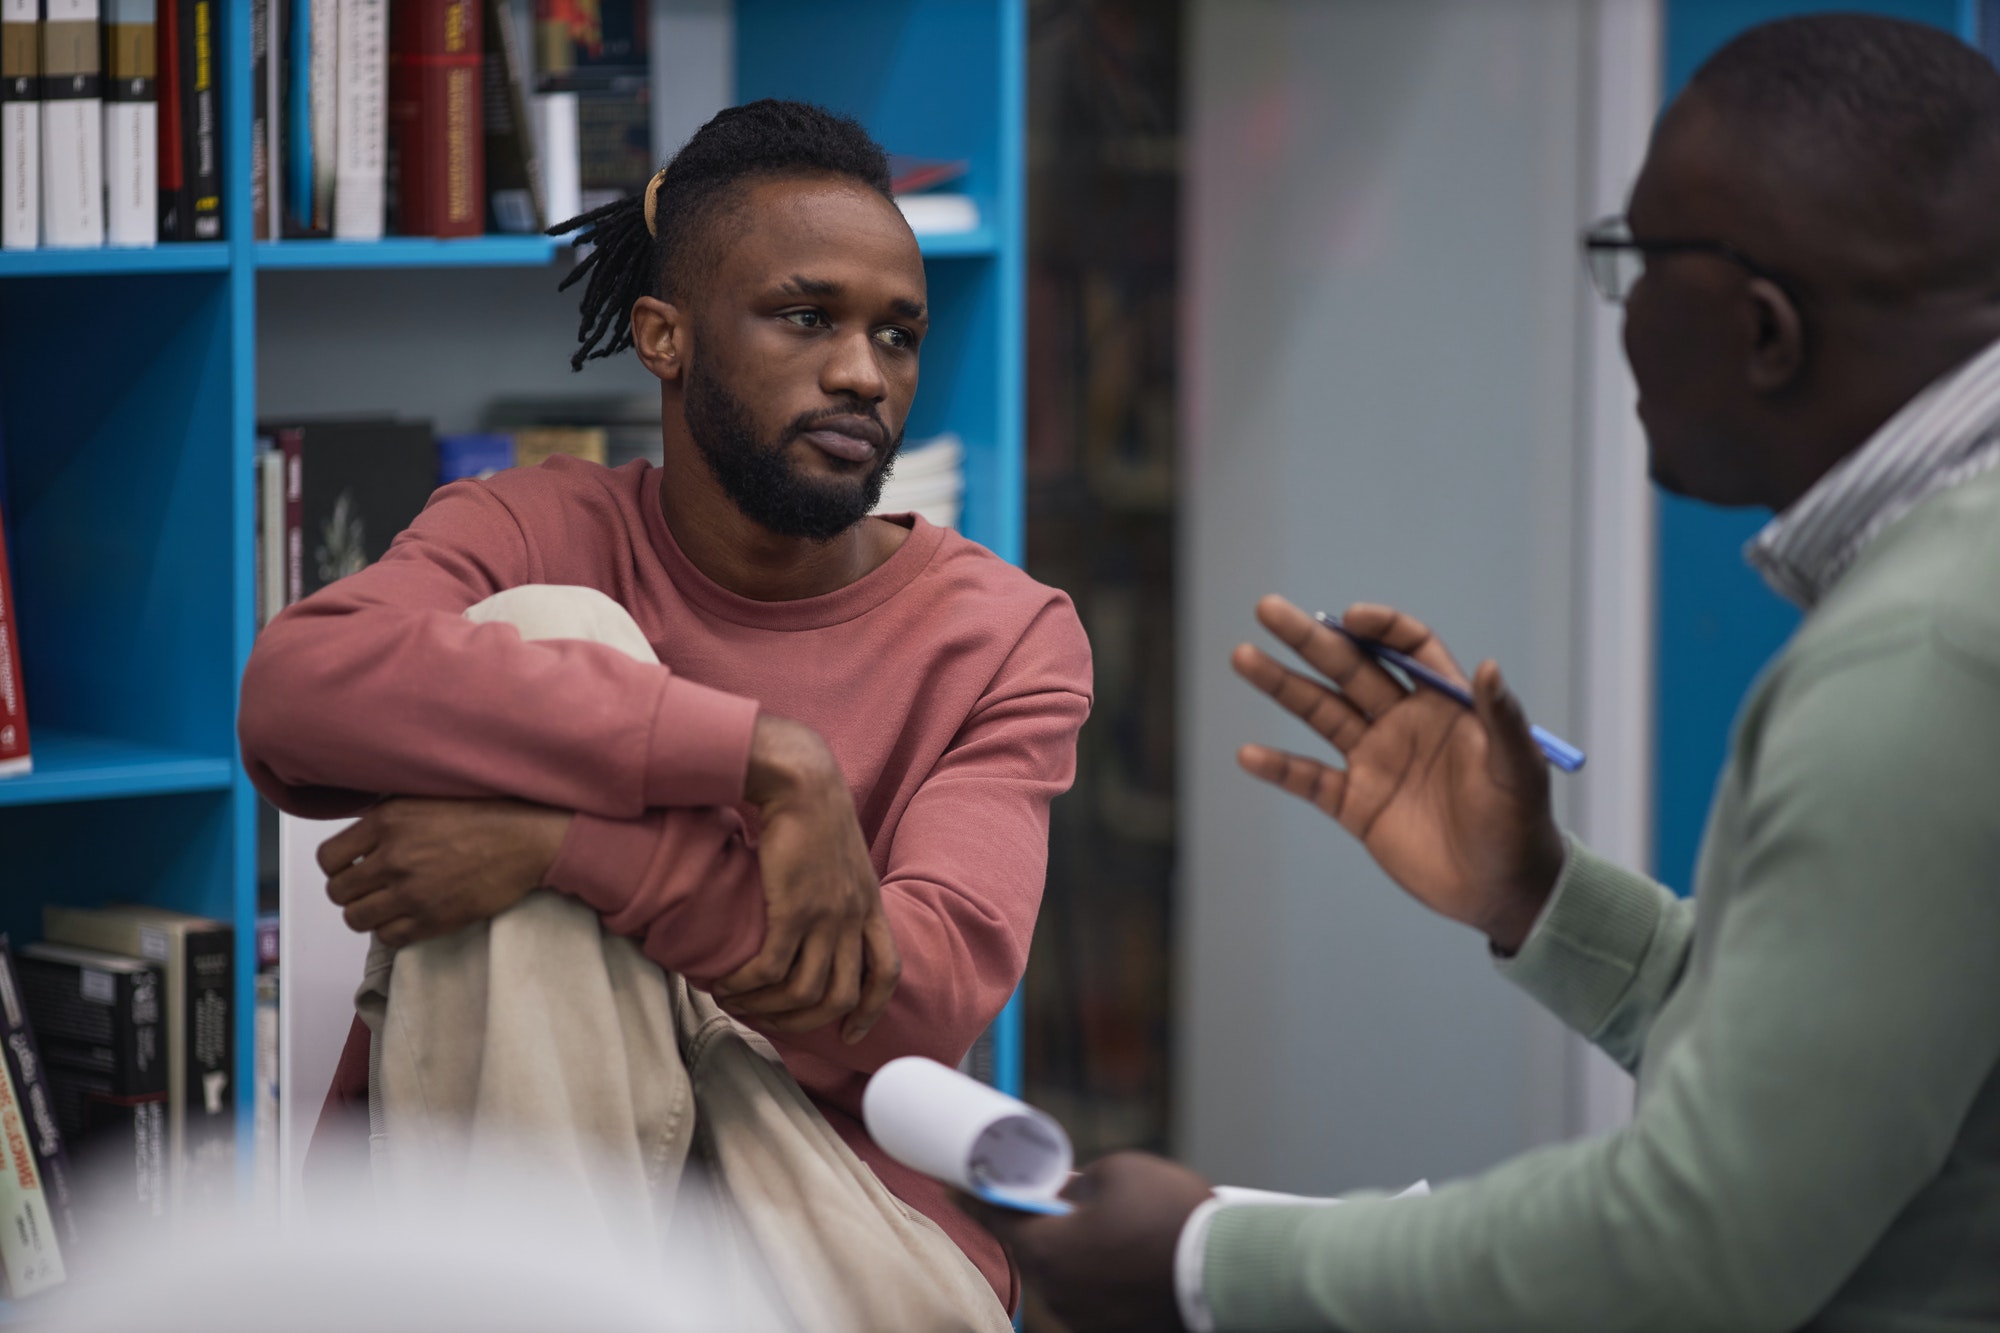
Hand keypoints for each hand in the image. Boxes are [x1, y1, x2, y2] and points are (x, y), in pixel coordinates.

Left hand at [318, 797, 572, 947]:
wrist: (526, 839)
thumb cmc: (484, 815)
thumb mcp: (424, 798)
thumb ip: (386, 817)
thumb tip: (357, 839)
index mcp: (387, 822)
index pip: (327, 858)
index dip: (336, 867)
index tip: (351, 867)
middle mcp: (393, 857)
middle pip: (338, 892)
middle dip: (350, 892)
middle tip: (370, 888)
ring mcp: (412, 892)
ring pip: (356, 919)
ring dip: (367, 914)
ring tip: (385, 905)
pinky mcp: (433, 919)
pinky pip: (388, 937)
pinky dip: (391, 931)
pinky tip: (406, 917)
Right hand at [713, 714, 900, 1043]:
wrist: (802, 781)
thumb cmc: (812, 811)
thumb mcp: (841, 856)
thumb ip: (838, 887)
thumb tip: (816, 911)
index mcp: (870, 906)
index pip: (887, 973)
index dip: (872, 1010)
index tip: (852, 1034)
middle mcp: (853, 918)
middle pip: (842, 995)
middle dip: (806, 1023)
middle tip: (771, 1025)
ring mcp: (826, 916)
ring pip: (804, 992)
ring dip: (768, 1009)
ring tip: (738, 1006)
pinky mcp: (793, 909)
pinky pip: (771, 969)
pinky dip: (746, 986)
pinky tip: (724, 986)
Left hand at [956, 1152, 1211, 1332]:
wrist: (1228, 1269)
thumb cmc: (1172, 1216)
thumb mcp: (1117, 1171)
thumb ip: (1076, 1181)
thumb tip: (1064, 1190)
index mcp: (1046, 1249)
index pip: (993, 1218)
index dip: (971, 1195)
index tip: (954, 1183)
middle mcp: (1057, 1293)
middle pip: (1032, 1248)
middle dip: (1038, 1221)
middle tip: (1051, 1194)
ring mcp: (1085, 1318)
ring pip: (1065, 1273)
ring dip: (1074, 1250)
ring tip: (1112, 1226)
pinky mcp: (1113, 1329)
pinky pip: (1093, 1294)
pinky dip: (1100, 1274)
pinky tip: (1127, 1254)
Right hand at [1232, 595, 1565, 951]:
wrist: (1502, 891)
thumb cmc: (1521, 823)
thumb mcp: (1519, 769)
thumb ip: (1502, 719)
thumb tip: (1491, 666)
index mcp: (1444, 704)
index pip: (1406, 647)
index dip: (1379, 629)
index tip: (1349, 620)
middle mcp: (1403, 722)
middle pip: (1349, 668)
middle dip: (1309, 638)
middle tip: (1267, 609)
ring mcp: (1375, 761)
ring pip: (1320, 712)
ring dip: (1281, 685)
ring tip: (1243, 657)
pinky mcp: (1356, 804)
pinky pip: (1310, 779)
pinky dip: (1279, 767)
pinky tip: (1248, 754)